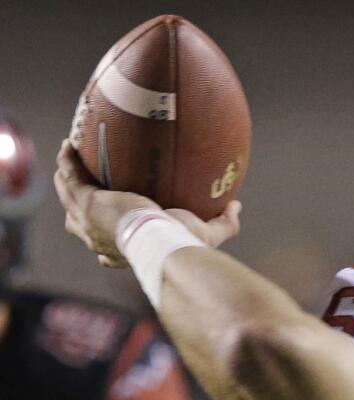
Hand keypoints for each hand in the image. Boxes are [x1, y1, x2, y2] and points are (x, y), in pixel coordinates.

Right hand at [53, 140, 240, 267]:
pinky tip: (70, 144)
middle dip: (80, 201)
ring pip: (70, 196)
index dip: (106, 234)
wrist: (162, 240)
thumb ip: (224, 223)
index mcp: (121, 251)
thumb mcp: (206, 233)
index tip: (113, 217)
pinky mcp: (84, 203)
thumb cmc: (182, 242)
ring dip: (69, 176)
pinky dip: (67, 161)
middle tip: (86, 181)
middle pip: (80, 220)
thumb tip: (236, 207)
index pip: (107, 246)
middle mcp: (99, 239)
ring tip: (72, 155)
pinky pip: (70, 177)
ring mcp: (87, 221)